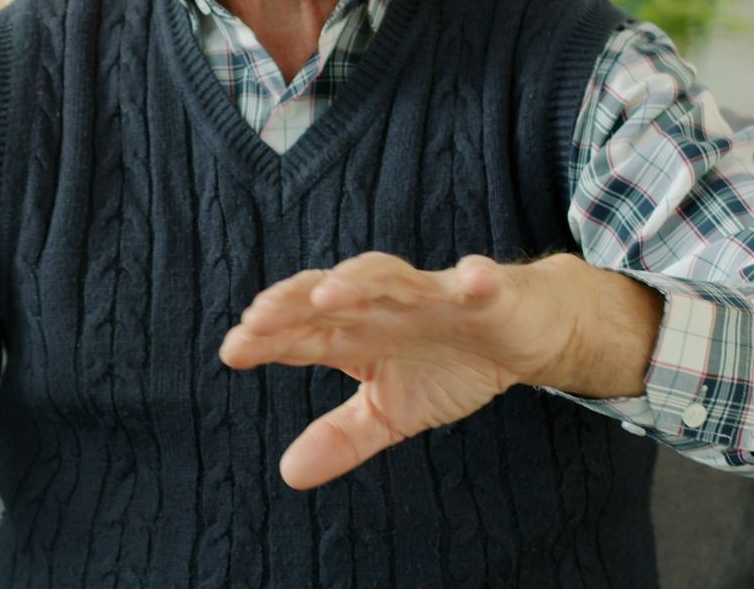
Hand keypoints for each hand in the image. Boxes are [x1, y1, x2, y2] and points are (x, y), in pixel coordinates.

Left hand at [219, 251, 657, 489]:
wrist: (520, 337)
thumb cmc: (449, 364)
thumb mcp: (391, 411)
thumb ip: (342, 436)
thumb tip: (288, 474)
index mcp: (359, 331)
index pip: (304, 332)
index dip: (269, 339)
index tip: (233, 350)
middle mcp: (386, 305)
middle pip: (333, 295)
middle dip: (296, 302)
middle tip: (258, 317)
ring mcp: (434, 294)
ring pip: (392, 279)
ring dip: (360, 282)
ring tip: (327, 294)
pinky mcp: (486, 293)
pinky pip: (480, 282)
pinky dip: (475, 279)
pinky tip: (471, 279)